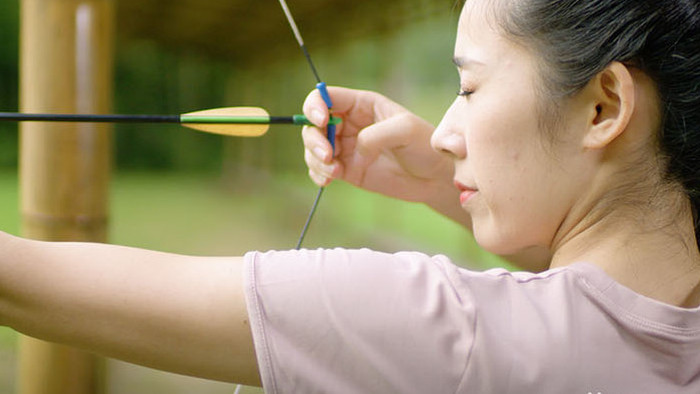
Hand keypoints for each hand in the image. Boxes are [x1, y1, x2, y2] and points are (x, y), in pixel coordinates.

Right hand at [302, 86, 453, 205]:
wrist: (433, 178)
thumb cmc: (423, 146)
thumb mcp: (405, 131)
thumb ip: (375, 135)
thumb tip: (354, 146)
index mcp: (361, 104)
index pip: (326, 97)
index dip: (316, 106)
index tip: (321, 121)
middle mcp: (349, 123)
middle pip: (313, 124)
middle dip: (314, 139)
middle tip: (328, 156)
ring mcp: (345, 147)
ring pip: (313, 148)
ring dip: (315, 160)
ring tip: (335, 172)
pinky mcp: (345, 169)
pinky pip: (320, 169)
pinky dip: (318, 174)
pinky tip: (328, 181)